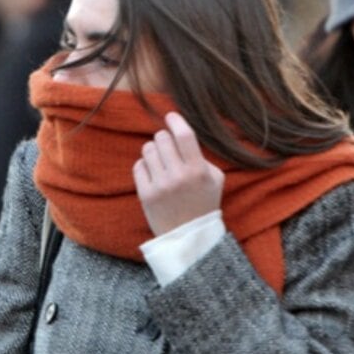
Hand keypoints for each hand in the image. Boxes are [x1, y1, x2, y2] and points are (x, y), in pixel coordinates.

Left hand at [132, 112, 224, 236]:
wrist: (189, 237)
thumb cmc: (204, 204)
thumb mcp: (215, 179)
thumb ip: (201, 156)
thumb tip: (181, 134)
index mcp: (198, 171)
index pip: (184, 135)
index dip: (176, 121)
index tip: (171, 116)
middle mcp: (178, 176)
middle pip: (162, 138)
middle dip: (164, 138)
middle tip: (168, 147)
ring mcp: (160, 186)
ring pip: (148, 149)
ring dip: (154, 151)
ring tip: (161, 162)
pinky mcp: (145, 194)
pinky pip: (138, 165)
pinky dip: (145, 166)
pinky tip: (154, 174)